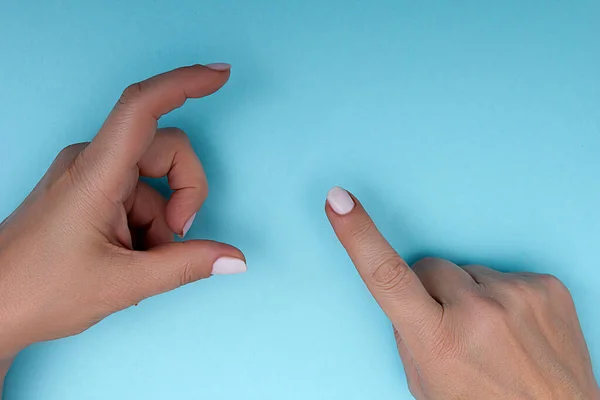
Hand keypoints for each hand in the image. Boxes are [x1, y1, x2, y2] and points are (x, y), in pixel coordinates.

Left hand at [0, 64, 246, 365]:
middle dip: (186, 193)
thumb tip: (234, 259)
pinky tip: (131, 254)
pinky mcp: (91, 190)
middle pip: (165, 148)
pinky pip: (139, 194)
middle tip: (178, 236)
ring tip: (141, 258)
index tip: (221, 75)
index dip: (184, 84)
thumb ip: (186, 265)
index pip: (142, 108)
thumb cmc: (40, 290)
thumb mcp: (123, 283)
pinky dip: (148, 224)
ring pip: (156, 178)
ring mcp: (91, 175)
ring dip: (164, 219)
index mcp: (95, 173)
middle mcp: (92, 162)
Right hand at [326, 187, 598, 398]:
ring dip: (471, 296)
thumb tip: (407, 295)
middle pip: (429, 267)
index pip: (387, 277)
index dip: (359, 235)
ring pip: (466, 271)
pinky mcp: (546, 286)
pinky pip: (502, 275)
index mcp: (439, 342)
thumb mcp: (426, 384)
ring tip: (492, 335)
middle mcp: (479, 314)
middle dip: (431, 291)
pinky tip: (514, 328)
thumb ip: (407, 335)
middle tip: (453, 329)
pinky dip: (502, 297)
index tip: (339, 202)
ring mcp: (517, 296)